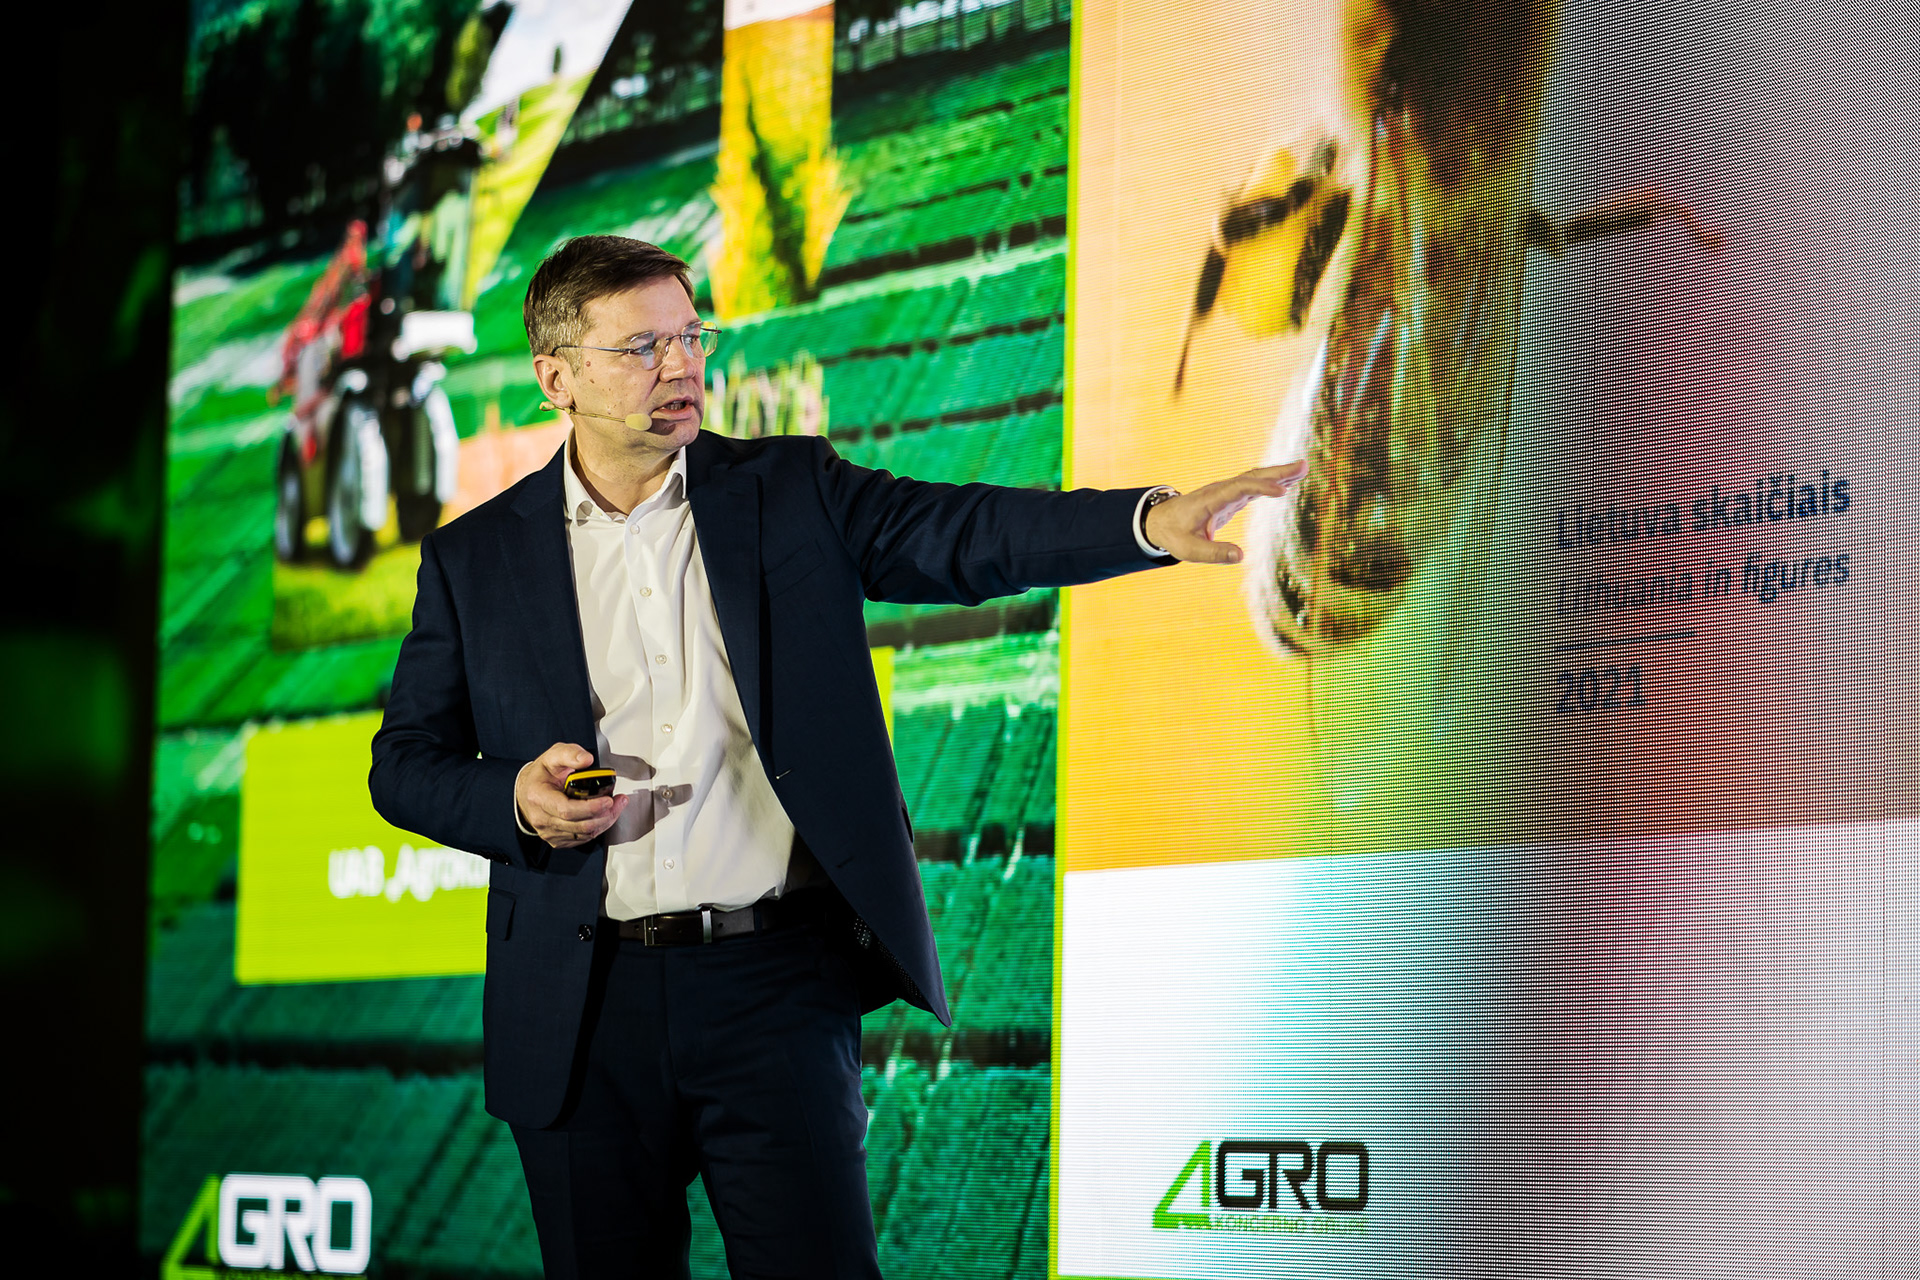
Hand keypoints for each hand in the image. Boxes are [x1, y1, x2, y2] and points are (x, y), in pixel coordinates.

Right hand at [515, 742, 628, 848]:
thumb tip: (586, 759)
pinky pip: (582, 839)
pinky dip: (598, 828)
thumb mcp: (553, 756)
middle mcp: (541, 818)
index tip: (608, 800)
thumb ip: (570, 753)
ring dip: (605, 821)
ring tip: (616, 806)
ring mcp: (548, 832)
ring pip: (584, 834)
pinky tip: (604, 815)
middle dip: (605, 815)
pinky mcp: (557, 840)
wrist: (528, 791)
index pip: (567, 810)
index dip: (590, 807)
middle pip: (579, 825)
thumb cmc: (541, 775)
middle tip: (619, 801)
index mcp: (539, 798)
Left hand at [1143, 460, 1308, 563]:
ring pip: (1255, 479)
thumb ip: (1213, 553)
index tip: (1283, 492)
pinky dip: (1271, 484)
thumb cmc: (1174, 534)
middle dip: (1278, 472)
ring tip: (1303, 468)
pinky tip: (1288, 483)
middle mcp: (1221, 491)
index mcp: (1212, 500)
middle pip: (1252, 477)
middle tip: (1303, 466)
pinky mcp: (1230, 497)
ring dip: (1279, 474)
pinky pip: (1253, 487)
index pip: (1240, 488)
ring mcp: (1226, 492)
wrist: (1161, 520)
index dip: (1262, 488)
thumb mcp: (1189, 549)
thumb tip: (1240, 556)